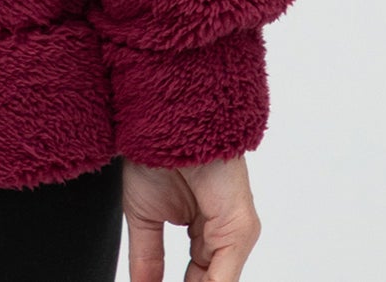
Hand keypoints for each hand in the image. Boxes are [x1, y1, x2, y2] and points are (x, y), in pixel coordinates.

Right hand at [121, 154, 262, 280]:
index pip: (197, 279)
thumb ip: (148, 260)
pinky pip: (224, 277)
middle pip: (209, 281)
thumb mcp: (145, 218)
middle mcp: (224, 232)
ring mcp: (235, 232)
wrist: (162, 119)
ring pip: (219, 281)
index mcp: (206, 230)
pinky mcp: (240, 227)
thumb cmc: (154, 151)